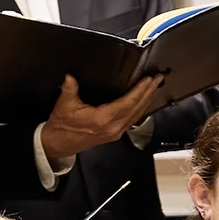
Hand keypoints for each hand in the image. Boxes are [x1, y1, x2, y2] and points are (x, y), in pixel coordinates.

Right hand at [39, 73, 164, 162]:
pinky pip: (133, 118)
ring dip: (147, 99)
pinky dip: (141, 107)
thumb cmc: (62, 126)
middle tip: (159, 78)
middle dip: (149, 92)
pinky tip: (145, 100)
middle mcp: (114, 127)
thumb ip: (70, 88)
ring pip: (137, 113)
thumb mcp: (65, 104)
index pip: (128, 103)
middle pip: (137, 107)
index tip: (149, 80)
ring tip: (156, 86)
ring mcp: (116, 131)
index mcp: (103, 120)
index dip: (140, 90)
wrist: (59, 144)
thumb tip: (71, 76)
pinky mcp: (116, 133)